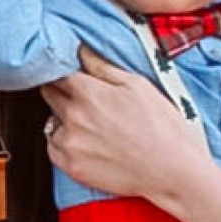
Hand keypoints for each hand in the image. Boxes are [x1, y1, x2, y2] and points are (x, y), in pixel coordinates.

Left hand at [43, 46, 209, 206]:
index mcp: (89, 93)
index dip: (64, 70)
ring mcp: (70, 144)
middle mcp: (74, 117)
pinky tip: (88, 144)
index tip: (72, 74)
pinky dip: (64, 144)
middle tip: (86, 100)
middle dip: (62, 92)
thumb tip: (81, 50)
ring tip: (92, 127)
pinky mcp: (71, 167)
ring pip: (51, 122)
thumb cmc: (161, 128)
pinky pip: (53, 148)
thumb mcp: (138, 85)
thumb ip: (103, 67)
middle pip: (49, 94)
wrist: (171, 171)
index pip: (57, 72)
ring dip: (63, 120)